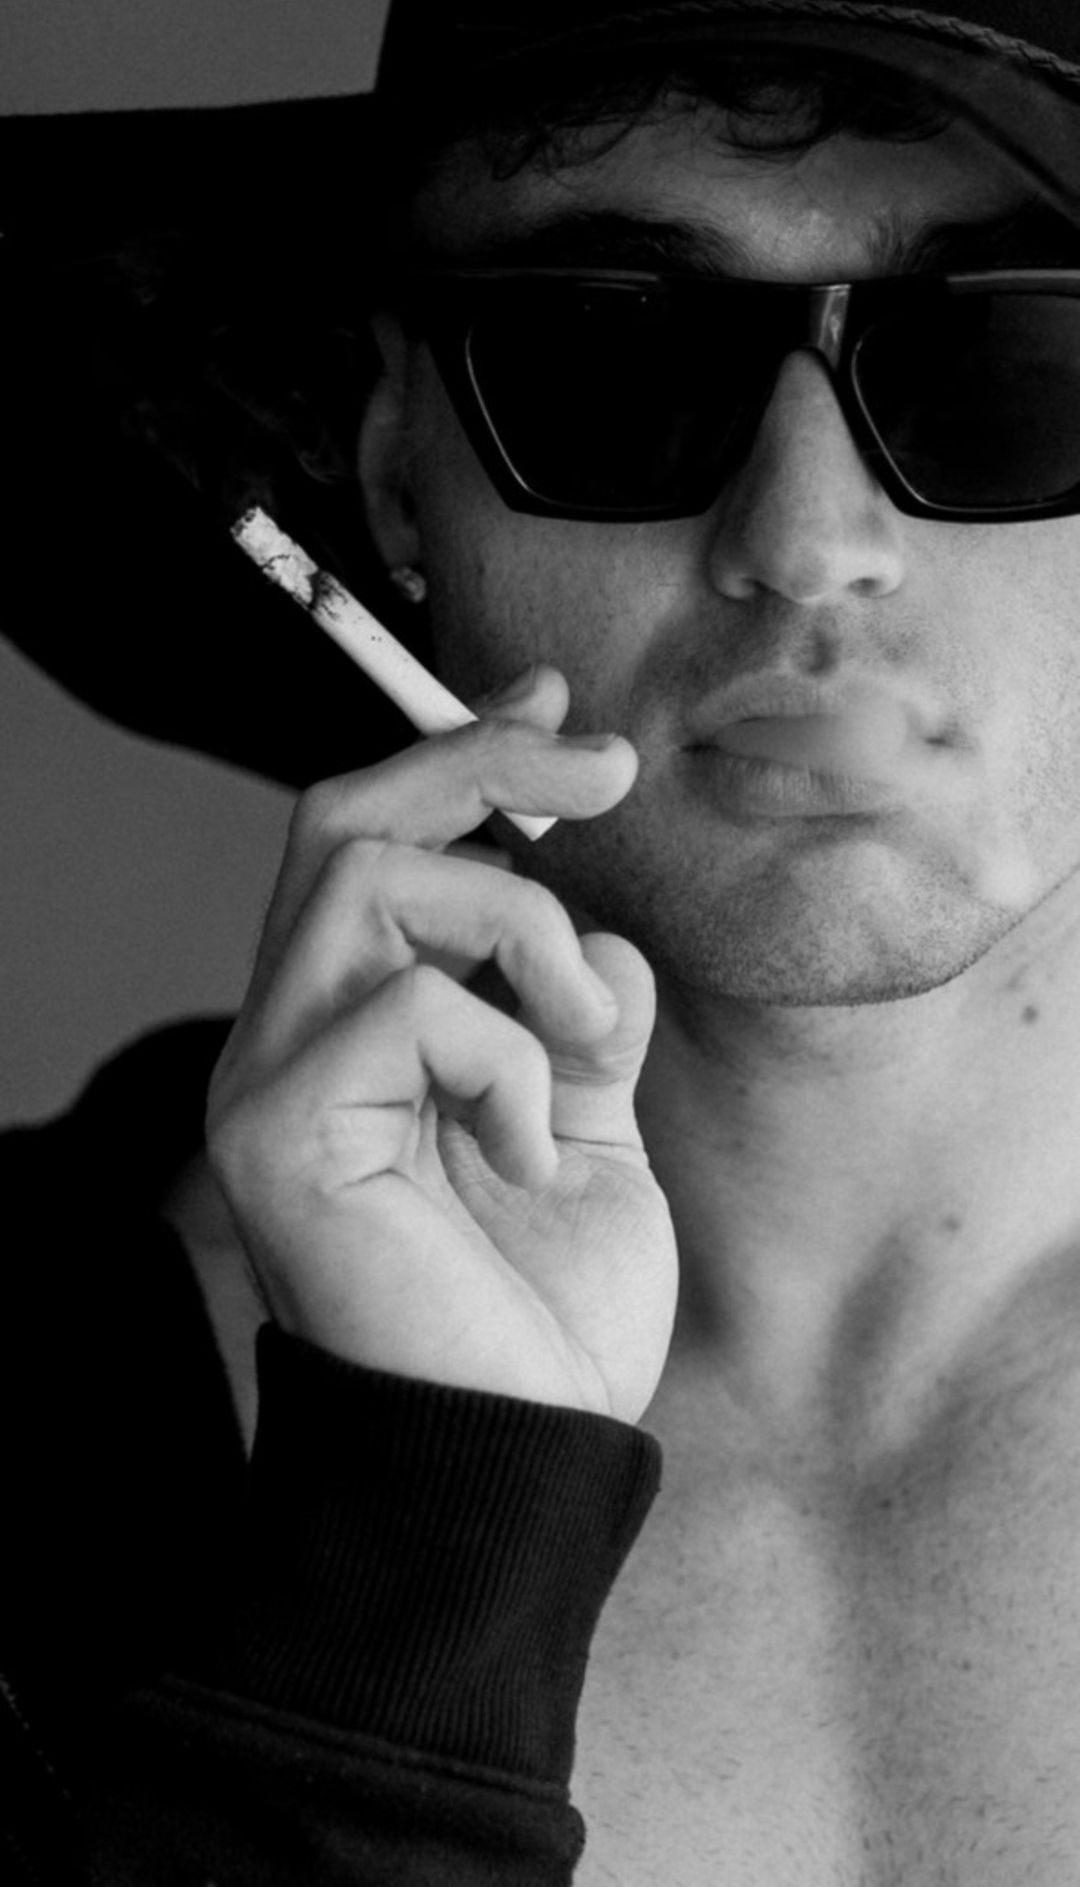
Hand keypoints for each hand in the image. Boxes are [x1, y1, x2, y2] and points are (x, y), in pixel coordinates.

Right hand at [206, 668, 677, 1423]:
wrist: (526, 1462)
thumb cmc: (548, 1312)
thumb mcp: (588, 1121)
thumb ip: (576, 1015)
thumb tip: (596, 929)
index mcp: (352, 1031)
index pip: (372, 843)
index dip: (457, 752)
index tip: (555, 707)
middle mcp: (287, 1038)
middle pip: (344, 820)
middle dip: (480, 762)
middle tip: (601, 766)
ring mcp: (265, 1080)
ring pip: (366, 875)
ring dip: (519, 922)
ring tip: (578, 1031)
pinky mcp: (274, 1130)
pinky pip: (407, 1002)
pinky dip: (509, 1056)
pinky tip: (534, 1149)